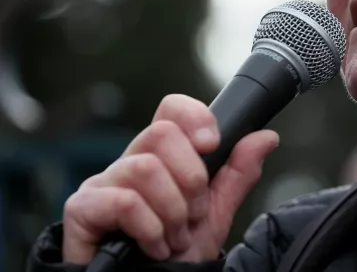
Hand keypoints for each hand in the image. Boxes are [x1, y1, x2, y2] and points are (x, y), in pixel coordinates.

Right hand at [62, 94, 278, 263]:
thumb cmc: (177, 255)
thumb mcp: (216, 214)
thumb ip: (238, 174)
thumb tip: (266, 137)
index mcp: (162, 157)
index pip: (171, 110)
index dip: (194, 118)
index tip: (211, 145)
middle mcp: (129, 162)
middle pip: (161, 133)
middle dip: (191, 178)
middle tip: (194, 215)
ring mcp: (102, 184)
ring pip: (145, 167)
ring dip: (172, 210)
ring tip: (176, 238)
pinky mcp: (82, 209)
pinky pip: (123, 201)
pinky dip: (150, 228)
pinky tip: (155, 247)